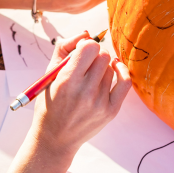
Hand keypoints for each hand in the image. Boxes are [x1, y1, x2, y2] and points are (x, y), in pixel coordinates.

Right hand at [30, 31, 130, 157]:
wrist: (55, 139)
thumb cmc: (50, 103)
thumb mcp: (48, 75)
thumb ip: (64, 48)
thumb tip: (86, 33)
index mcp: (66, 81)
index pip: (89, 47)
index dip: (86, 45)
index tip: (81, 51)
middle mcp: (84, 92)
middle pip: (102, 56)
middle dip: (95, 55)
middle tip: (87, 62)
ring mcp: (99, 103)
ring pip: (111, 68)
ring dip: (102, 67)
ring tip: (91, 75)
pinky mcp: (110, 111)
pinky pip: (125, 83)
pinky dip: (122, 71)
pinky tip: (115, 67)